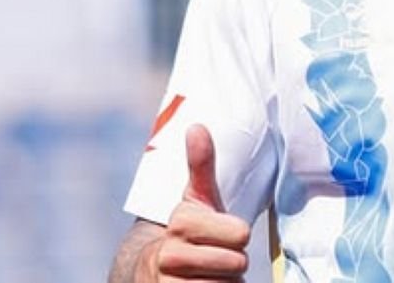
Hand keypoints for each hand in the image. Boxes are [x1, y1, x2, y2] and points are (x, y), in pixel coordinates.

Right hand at [151, 124, 251, 280]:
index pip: (240, 234)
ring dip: (227, 282)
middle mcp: (170, 255)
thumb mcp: (196, 199)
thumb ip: (201, 165)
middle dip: (234, 262)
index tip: (220, 234)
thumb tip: (197, 126)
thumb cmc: (189, 231)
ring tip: (210, 274)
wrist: (153, 273)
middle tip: (217, 256)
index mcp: (180, 223)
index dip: (238, 236)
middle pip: (236, 262)